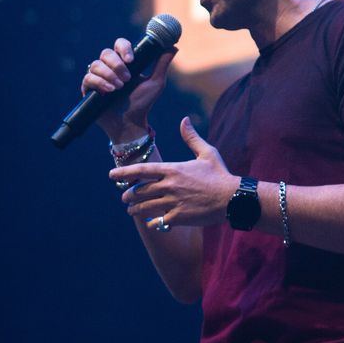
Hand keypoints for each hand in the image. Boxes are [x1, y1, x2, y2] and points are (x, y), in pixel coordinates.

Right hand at [82, 39, 176, 141]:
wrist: (131, 122)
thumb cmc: (143, 102)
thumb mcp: (156, 82)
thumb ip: (162, 63)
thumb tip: (173, 46)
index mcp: (125, 62)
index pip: (120, 44)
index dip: (123, 48)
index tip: (131, 60)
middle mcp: (110, 67)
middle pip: (106, 53)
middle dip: (117, 65)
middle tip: (127, 79)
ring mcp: (98, 77)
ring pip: (96, 65)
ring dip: (109, 75)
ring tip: (119, 88)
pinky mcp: (89, 89)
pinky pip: (88, 78)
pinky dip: (99, 83)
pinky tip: (109, 92)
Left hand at [109, 117, 236, 228]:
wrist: (232, 198)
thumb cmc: (220, 174)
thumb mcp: (207, 153)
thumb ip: (191, 137)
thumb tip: (184, 119)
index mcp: (173, 169)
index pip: (142, 170)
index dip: (124, 172)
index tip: (111, 175)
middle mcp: (169, 186)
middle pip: (139, 191)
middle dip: (128, 195)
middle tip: (124, 197)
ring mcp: (173, 202)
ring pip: (144, 207)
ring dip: (135, 210)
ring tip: (131, 211)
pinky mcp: (179, 217)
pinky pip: (158, 221)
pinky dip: (152, 223)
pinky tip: (151, 222)